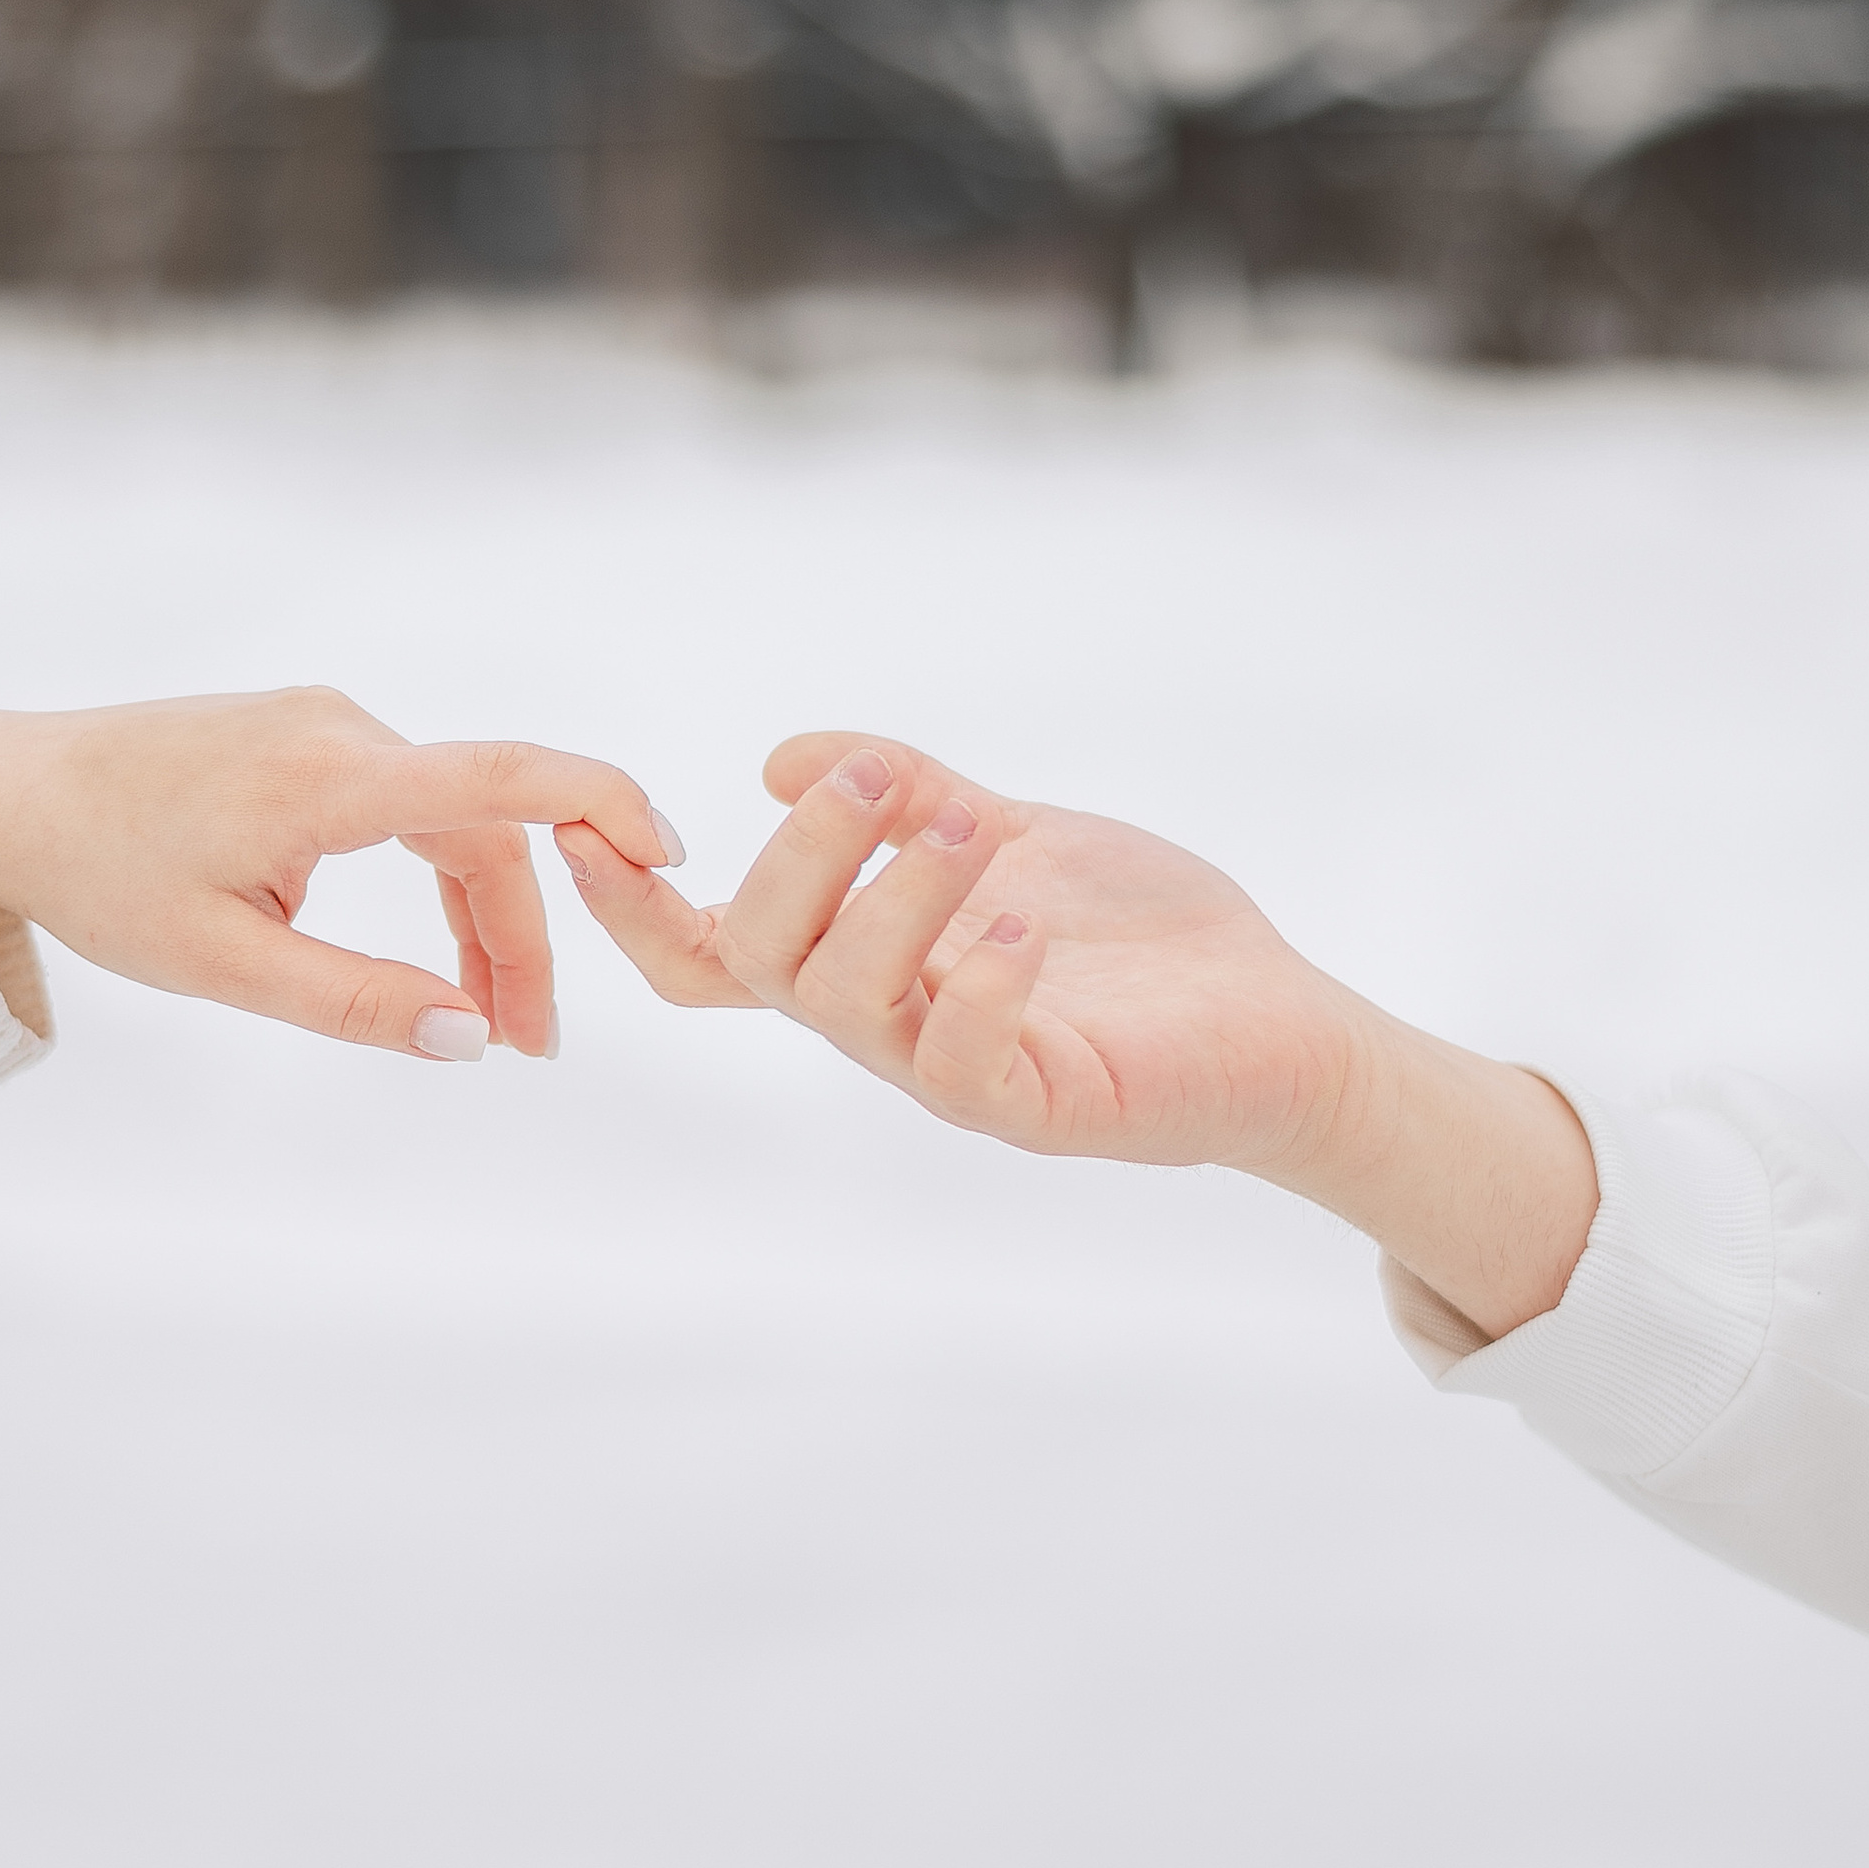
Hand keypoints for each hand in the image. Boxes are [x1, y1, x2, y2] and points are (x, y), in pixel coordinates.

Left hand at [0, 689, 676, 1061]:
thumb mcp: (223, 965)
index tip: (669, 859)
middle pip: (486, 829)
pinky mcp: (308, 738)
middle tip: (528, 1049)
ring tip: (485, 1022)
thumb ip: (354, 1003)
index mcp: (327, 778)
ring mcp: (326, 725)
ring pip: (450, 823)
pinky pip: (408, 806)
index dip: (602, 806)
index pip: (503, 775)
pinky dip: (437, 880)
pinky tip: (428, 956)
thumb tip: (469, 1041)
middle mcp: (342, 729)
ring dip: (482, 918)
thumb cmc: (99, 875)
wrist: (2, 794)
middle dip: (523, 940)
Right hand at [560, 731, 1596, 1335]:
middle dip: (800, 855)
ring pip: (849, 1004)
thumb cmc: (1142, 933)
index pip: (712, 955)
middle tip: (873, 775)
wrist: (1280, 1016)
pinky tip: (1019, 923)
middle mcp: (887, 1028)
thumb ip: (910, 798)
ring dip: (892, 895)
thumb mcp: (1011, 832)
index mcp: (862, 964)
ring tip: (975, 825)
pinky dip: (977, 987)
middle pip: (763, 961)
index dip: (634, 908)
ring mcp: (956, 1074)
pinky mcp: (1039, 1110)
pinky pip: (966, 1067)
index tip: (588, 830)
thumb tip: (779, 758)